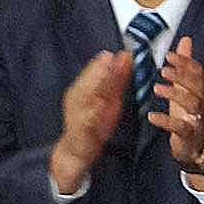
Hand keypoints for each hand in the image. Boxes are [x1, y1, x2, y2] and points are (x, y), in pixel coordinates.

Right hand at [49, 49, 131, 193]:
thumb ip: (116, 80)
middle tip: (110, 57)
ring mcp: (77, 113)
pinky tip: (98, 106)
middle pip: (89, 80)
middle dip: (99, 69)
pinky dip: (92, 113)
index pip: (96, 72)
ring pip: (84, 96)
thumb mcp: (109, 99)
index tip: (120, 52)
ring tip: (104, 74)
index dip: (107, 62)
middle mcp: (78, 98)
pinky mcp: (79, 130)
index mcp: (85, 89)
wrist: (77, 151)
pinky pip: (86, 120)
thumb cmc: (94, 124)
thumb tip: (126, 58)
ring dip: (93, 84)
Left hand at [150, 35, 203, 182]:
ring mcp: (199, 121)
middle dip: (182, 76)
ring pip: (193, 104)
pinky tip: (153, 116)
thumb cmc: (192, 117)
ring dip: (175, 94)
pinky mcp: (190, 136)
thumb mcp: (189, 89)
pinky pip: (181, 127)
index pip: (199, 73)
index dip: (186, 63)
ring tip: (158, 88)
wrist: (200, 150)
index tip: (170, 56)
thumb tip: (186, 41)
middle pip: (199, 86)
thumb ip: (187, 66)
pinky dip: (166, 121)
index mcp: (202, 92)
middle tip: (165, 70)